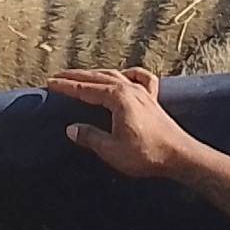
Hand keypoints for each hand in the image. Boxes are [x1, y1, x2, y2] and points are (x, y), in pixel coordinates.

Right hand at [47, 68, 203, 178]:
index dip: (66, 86)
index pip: (85, 89)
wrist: (179, 156)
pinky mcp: (153, 100)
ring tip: (82, 76)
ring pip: (115, 75)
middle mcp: (130, 89)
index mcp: (117, 98)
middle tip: (58, 76)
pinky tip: (125, 76)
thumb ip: (90, 137)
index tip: (50, 83)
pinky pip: (140, 79)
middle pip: (98, 77)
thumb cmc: (146, 154)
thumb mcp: (111, 150)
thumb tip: (71, 129)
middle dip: (76, 76)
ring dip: (96, 74)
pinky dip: (129, 74)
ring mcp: (143, 92)